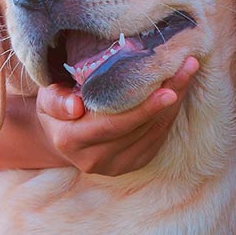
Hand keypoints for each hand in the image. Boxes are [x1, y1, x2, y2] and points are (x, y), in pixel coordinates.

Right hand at [35, 56, 197, 175]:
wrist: (62, 137)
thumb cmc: (57, 108)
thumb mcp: (47, 98)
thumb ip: (56, 100)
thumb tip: (75, 106)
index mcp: (71, 141)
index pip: (113, 124)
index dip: (143, 109)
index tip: (168, 91)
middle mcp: (94, 159)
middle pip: (140, 127)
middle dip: (168, 97)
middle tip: (188, 68)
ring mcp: (117, 166)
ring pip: (154, 132)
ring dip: (175, 102)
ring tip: (188, 71)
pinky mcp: (134, 164)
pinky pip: (158, 138)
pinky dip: (170, 113)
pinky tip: (179, 90)